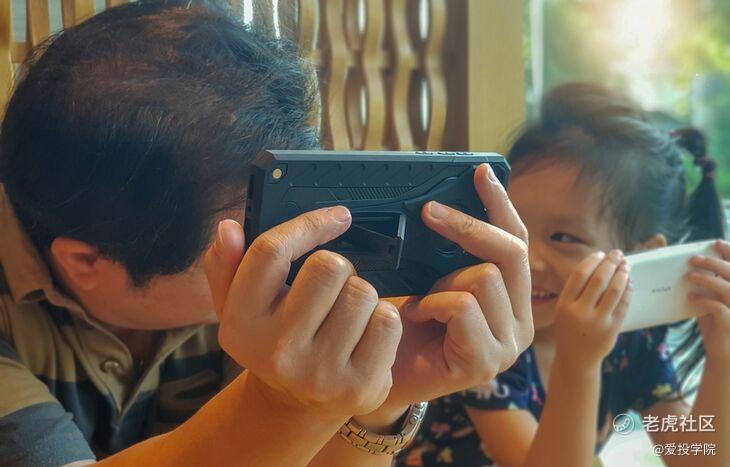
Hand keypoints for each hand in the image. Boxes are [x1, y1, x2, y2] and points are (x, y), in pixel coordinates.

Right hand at [203, 207, 401, 421]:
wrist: (296, 406)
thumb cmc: (273, 341)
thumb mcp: (239, 306)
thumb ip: (226, 264)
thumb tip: (229, 228)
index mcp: (241, 324)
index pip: (271, 251)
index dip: (308, 224)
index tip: (336, 217)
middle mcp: (277, 352)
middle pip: (329, 266)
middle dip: (338, 267)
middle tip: (332, 288)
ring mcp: (319, 373)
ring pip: (363, 291)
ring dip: (360, 295)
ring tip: (344, 316)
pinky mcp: (359, 386)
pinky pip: (388, 321)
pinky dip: (383, 319)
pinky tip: (364, 335)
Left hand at [361, 164, 533, 420]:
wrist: (378, 377)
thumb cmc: (403, 327)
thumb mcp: (431, 279)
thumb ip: (450, 253)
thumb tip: (444, 200)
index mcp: (513, 298)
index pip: (517, 241)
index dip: (499, 205)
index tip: (480, 172)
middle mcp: (521, 321)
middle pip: (510, 251)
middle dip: (467, 226)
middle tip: (429, 212)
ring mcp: (508, 345)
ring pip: (484, 276)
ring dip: (442, 282)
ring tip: (420, 303)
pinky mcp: (486, 362)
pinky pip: (463, 306)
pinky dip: (432, 304)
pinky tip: (415, 318)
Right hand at [554, 250, 630, 371]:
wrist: (576, 359)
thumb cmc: (570, 329)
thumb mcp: (564, 310)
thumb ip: (577, 291)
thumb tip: (600, 265)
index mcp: (564, 304)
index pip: (580, 275)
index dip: (592, 261)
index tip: (601, 253)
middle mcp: (579, 312)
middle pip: (598, 280)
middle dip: (610, 263)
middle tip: (617, 254)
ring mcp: (597, 322)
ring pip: (614, 291)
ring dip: (622, 274)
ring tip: (626, 265)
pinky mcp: (611, 329)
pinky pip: (623, 305)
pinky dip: (628, 291)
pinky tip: (629, 282)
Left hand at [688, 239, 729, 358]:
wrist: (723, 354)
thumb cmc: (718, 326)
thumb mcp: (714, 302)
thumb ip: (711, 287)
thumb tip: (696, 268)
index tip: (716, 243)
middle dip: (714, 262)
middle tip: (694, 259)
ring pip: (728, 289)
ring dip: (708, 280)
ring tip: (689, 276)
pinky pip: (719, 308)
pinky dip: (704, 301)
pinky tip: (691, 298)